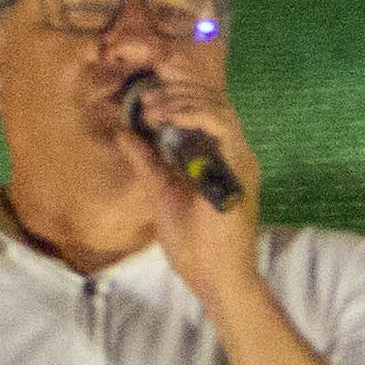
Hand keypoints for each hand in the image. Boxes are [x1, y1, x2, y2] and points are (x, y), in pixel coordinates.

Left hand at [114, 61, 262, 303]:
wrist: (213, 277)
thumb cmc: (193, 244)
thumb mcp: (161, 193)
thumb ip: (147, 162)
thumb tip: (125, 134)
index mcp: (218, 157)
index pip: (206, 110)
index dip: (180, 92)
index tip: (148, 90)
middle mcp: (233, 153)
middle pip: (214, 101)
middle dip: (180, 88)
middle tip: (148, 92)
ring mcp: (239, 159)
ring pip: (219, 106)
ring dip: (184, 99)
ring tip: (154, 105)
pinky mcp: (240, 167)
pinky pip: (223, 126)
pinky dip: (196, 114)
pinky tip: (170, 115)